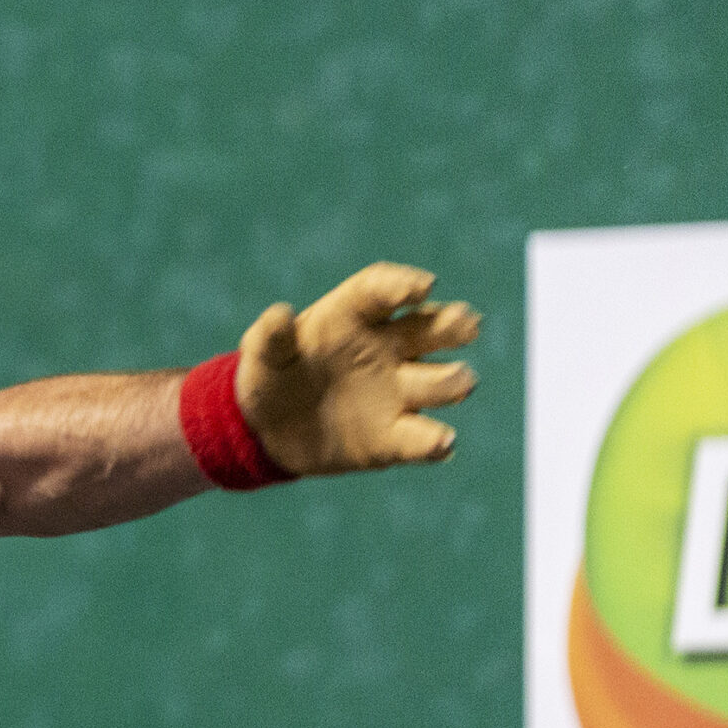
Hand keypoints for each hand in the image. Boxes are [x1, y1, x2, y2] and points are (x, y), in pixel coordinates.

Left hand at [236, 262, 479, 475]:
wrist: (266, 431)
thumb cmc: (270, 377)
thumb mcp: (260, 356)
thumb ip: (270, 337)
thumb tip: (279, 314)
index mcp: (354, 317)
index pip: (382, 292)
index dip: (403, 285)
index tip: (422, 287)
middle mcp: (387, 349)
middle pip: (429, 329)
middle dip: (452, 325)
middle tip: (468, 326)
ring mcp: (396, 392)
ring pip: (438, 381)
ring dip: (452, 381)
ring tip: (460, 381)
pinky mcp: (393, 437)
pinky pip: (421, 437)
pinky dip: (434, 441)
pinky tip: (440, 442)